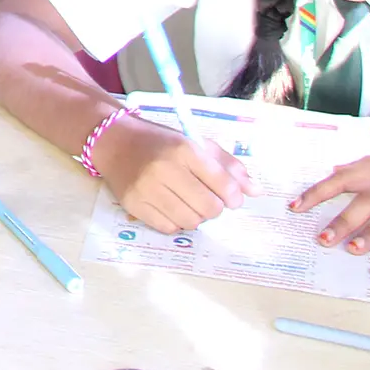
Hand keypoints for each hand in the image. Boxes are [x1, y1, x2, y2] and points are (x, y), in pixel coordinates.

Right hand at [93, 113, 250, 234]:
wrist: (113, 140)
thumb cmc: (160, 142)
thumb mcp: (195, 144)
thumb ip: (228, 166)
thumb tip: (256, 192)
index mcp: (184, 150)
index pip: (225, 186)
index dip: (234, 197)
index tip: (230, 196)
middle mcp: (165, 169)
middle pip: (210, 209)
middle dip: (214, 208)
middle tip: (204, 197)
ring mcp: (147, 189)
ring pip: (191, 222)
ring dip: (195, 216)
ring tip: (186, 201)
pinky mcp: (133, 204)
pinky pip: (169, 228)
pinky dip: (175, 222)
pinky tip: (169, 206)